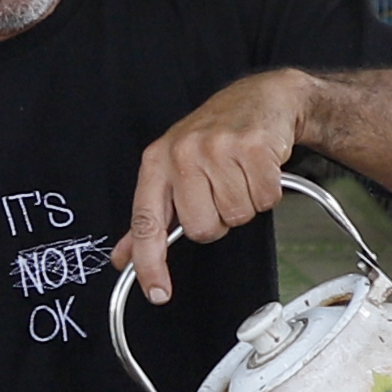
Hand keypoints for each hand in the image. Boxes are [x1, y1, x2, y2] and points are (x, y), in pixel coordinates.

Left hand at [118, 71, 310, 304]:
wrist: (260, 98)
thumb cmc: (213, 135)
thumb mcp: (171, 169)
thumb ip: (150, 217)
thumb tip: (123, 257)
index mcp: (156, 163)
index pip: (146, 223)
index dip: (150, 263)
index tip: (157, 293)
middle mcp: (182, 154)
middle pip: (202, 229)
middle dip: (218, 219)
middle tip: (221, 191)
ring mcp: (217, 148)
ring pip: (236, 216)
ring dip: (245, 203)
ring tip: (240, 175)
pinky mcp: (252, 146)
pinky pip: (263, 199)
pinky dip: (267, 192)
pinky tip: (259, 169)